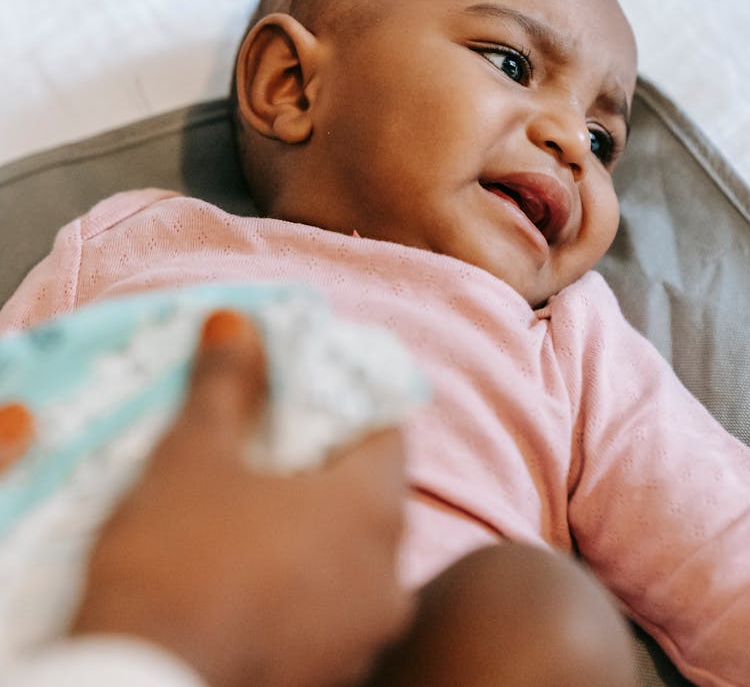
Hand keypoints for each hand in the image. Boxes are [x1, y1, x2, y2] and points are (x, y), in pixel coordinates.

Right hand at [71, 311, 412, 686]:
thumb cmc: (174, 559)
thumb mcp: (193, 456)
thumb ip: (225, 384)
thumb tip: (236, 321)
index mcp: (372, 512)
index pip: (388, 433)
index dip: (348, 404)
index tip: (306, 394)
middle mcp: (389, 578)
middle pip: (372, 496)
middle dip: (327, 466)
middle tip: (274, 445)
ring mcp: (365, 636)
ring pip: (354, 558)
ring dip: (316, 529)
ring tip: (256, 508)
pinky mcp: (332, 676)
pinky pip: (332, 609)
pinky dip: (305, 583)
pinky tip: (250, 574)